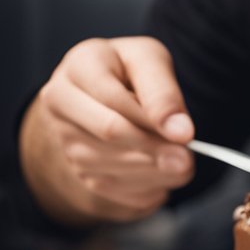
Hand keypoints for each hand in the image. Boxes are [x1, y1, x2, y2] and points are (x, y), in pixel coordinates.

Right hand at [20, 36, 194, 224]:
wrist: (107, 88)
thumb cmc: (131, 71)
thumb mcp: (151, 61)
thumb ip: (164, 93)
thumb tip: (181, 132)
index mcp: (79, 66)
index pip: (115, 99)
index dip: (153, 120)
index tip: (187, 136)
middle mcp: (60, 103)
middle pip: (109, 135)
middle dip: (155, 149)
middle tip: (188, 160)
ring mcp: (64, 139)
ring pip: (109, 166)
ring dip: (152, 172)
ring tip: (181, 164)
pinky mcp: (75, 168)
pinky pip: (111, 188)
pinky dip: (143, 188)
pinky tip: (163, 176)